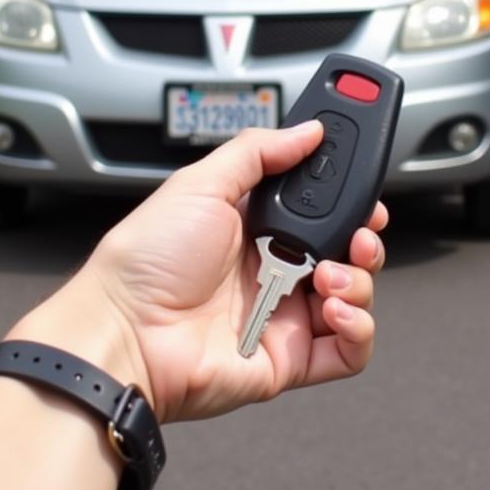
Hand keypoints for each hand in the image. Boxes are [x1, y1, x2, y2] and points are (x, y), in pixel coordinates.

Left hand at [16, 122, 386, 423]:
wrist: (125, 332)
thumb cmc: (146, 260)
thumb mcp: (201, 184)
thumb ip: (257, 152)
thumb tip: (307, 130)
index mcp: (255, 227)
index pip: (319, 210)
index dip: (347, 201)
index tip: (363, 191)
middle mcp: (273, 270)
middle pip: (346, 252)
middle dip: (364, 239)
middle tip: (360, 233)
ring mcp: (284, 316)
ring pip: (355, 297)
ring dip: (360, 282)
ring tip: (330, 277)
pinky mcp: (290, 359)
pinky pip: (349, 351)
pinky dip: (358, 329)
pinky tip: (335, 310)